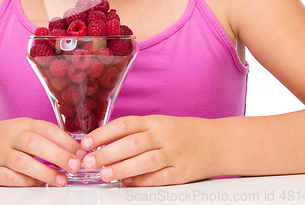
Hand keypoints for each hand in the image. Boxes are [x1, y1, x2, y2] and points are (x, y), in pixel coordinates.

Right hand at [0, 118, 85, 186]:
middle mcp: (11, 136)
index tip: (81, 151)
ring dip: (45, 172)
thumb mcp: (20, 129)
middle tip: (76, 165)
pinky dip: (26, 182)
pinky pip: (10, 178)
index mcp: (22, 123)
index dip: (66, 140)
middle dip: (59, 155)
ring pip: (24, 162)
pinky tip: (39, 185)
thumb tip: (72, 149)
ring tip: (62, 180)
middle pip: (37, 143)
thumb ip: (43, 137)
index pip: (47, 128)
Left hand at [81, 115, 218, 185]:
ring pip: (145, 160)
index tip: (86, 142)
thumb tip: (106, 146)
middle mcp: (164, 134)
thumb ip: (136, 133)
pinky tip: (129, 184)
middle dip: (107, 152)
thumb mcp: (160, 124)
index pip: (125, 123)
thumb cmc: (183, 133)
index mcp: (155, 120)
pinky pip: (160, 178)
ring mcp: (175, 153)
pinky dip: (143, 182)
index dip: (103, 133)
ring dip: (122, 168)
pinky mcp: (183, 172)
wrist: (218, 142)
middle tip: (89, 162)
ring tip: (104, 174)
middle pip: (132, 142)